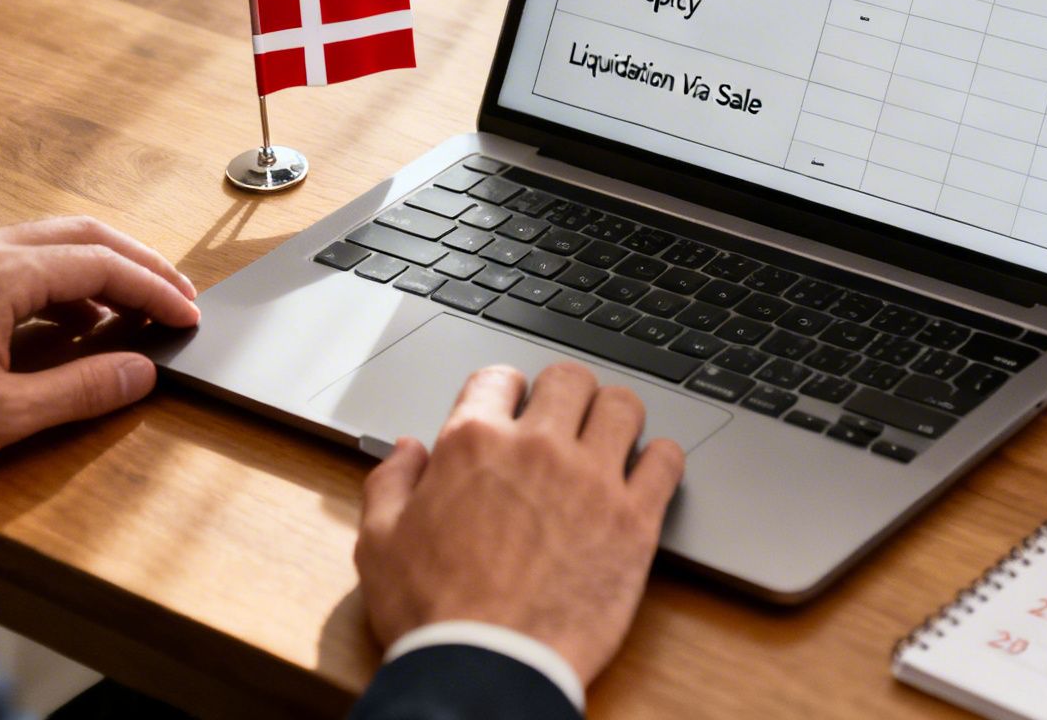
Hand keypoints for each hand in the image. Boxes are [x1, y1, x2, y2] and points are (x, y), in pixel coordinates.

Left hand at [0, 216, 198, 473]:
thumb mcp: (1, 415)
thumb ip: (81, 389)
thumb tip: (140, 372)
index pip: (103, 265)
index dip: (155, 290)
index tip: (187, 315)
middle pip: (83, 235)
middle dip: (138, 264)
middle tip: (177, 296)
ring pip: (47, 239)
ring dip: (97, 266)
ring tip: (132, 306)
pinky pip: (13, 254)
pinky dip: (56, 275)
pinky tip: (68, 314)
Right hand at [354, 363, 686, 684]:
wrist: (487, 668)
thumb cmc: (433, 613)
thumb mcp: (378, 543)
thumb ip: (390, 483)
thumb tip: (407, 450)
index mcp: (473, 444)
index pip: (499, 377)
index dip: (504, 391)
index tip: (511, 408)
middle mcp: (537, 449)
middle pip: (570, 378)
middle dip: (564, 393)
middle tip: (562, 420)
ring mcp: (592, 480)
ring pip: (624, 406)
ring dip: (614, 417)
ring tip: (607, 440)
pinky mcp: (635, 520)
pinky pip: (668, 460)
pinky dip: (660, 460)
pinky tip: (645, 474)